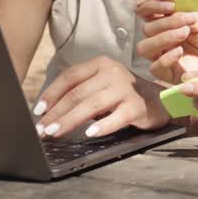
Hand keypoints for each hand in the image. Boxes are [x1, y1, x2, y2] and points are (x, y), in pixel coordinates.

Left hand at [32, 56, 167, 138]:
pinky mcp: (137, 106)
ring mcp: (126, 89)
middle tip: (42, 128)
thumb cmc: (123, 95)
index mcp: (100, 64)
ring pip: (92, 105)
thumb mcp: (102, 86)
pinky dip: (102, 126)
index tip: (38, 111)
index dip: (51, 94)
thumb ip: (81, 92)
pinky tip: (90, 134)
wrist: (160, 100)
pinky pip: (116, 117)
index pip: (69, 77)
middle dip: (56, 113)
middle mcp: (112, 73)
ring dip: (70, 120)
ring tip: (55, 132)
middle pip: (77, 93)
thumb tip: (50, 111)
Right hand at [135, 0, 197, 84]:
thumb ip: (183, 15)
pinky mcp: (167, 74)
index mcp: (166, 22)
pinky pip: (155, 67)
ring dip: (163, 38)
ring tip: (184, 33)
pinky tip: (180, 51)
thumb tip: (170, 11)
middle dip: (165, 23)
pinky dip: (166, 57)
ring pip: (144, 48)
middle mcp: (161, 38)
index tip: (171, 5)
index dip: (151, 5)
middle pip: (146, 29)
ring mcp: (162, 56)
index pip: (144, 10)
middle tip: (187, 24)